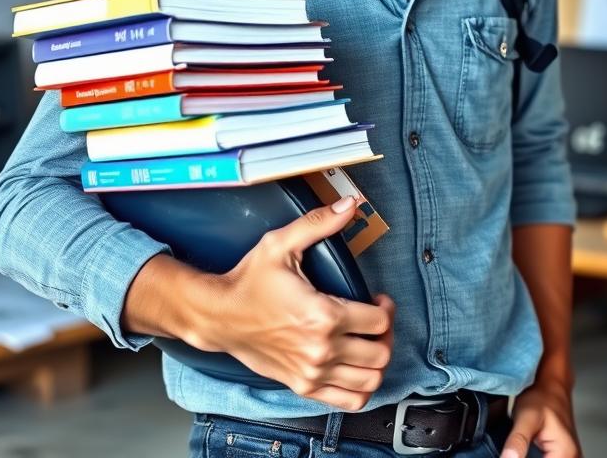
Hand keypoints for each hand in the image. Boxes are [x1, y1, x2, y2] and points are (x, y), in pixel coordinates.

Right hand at [188, 195, 394, 410]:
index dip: (386, 308)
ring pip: (370, 381)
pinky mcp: (303, 385)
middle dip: (386, 334)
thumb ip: (318, 223)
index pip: (379, 322)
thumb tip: (348, 206)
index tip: (379, 299)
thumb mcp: (281, 244)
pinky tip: (355, 367)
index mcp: (322, 315)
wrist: (219, 316)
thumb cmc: (248, 282)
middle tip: (377, 320)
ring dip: (377, 361)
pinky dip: (361, 388)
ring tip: (368, 342)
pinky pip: (348, 401)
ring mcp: (313, 372)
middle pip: (380, 353)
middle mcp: (321, 349)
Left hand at [502, 377, 579, 457]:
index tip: (511, 455)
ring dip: (529, 457)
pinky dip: (532, 457)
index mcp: (565, 455)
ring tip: (519, 449)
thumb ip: (517, 441)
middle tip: (513, 451)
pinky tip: (524, 452)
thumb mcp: (526, 417)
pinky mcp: (561, 457)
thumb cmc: (542, 397)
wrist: (552, 386)